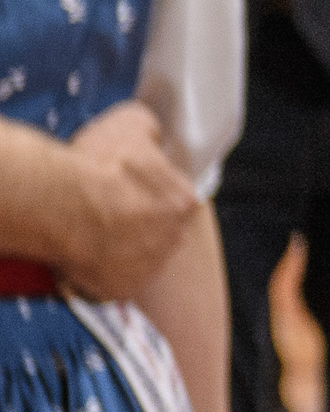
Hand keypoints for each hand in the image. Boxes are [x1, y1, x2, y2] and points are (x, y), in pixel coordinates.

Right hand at [48, 104, 194, 297]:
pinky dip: (99, 269)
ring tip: (89, 229)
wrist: (63, 204)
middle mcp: (176, 238)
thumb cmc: (98, 166)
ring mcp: (150, 267)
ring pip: (136, 255)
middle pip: (157, 228)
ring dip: (118, 245)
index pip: (175, 198)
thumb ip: (151, 130)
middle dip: (136, 220)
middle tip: (106, 208)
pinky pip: (112, 279)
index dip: (149, 191)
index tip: (127, 187)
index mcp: (185, 201)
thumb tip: (152, 133)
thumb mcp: (133, 122)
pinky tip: (83, 251)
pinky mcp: (121, 288)